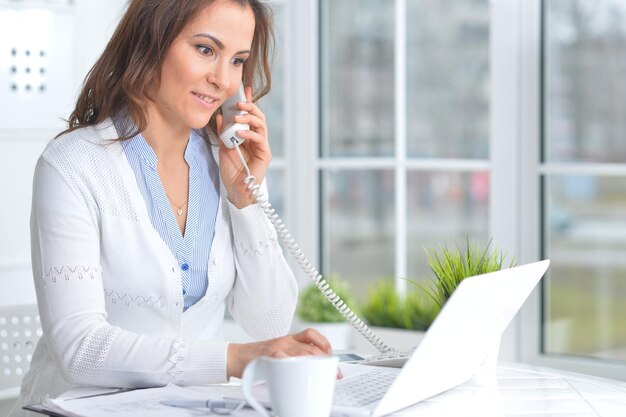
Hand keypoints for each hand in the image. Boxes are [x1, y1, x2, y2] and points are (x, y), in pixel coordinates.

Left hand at [216, 85, 270, 208]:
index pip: (249, 115)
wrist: (236, 190)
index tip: (244, 90)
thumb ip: (223, 132)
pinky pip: (260, 139)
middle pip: (258, 117)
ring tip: (238, 116)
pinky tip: (240, 133)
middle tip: (239, 103)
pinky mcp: (265, 154)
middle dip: (250, 107)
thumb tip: (220, 116)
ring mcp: (262, 145)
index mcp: (248, 135)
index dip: (248, 102)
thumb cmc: (231, 170)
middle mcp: (257, 138)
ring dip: (250, 118)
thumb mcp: (223, 147)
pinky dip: (250, 133)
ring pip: (261, 125)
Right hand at [227, 328, 341, 378]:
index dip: (326, 346)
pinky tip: (298, 374)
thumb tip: (314, 371)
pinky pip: (283, 358)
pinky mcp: (268, 356)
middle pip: (312, 347)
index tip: (333, 359)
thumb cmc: (257, 359)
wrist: (235, 357)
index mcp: (289, 339)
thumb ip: (294, 357)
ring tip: (321, 374)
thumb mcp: (279, 354)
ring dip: (316, 364)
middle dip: (326, 360)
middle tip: (332, 372)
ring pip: (303, 352)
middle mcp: (285, 341)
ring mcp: (277, 347)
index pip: (312, 336)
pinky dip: (292, 365)